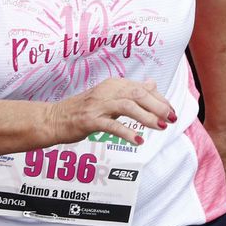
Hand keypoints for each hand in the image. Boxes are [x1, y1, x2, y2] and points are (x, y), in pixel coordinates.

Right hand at [45, 78, 176, 145]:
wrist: (53, 119)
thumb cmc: (82, 109)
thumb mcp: (109, 96)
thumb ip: (131, 91)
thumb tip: (153, 84)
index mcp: (114, 84)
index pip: (143, 89)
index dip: (160, 100)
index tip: (172, 111)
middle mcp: (107, 91)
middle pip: (138, 94)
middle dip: (158, 106)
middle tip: (172, 118)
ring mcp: (98, 106)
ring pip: (128, 107)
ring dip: (147, 117)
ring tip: (160, 127)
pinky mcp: (89, 121)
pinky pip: (111, 126)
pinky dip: (127, 132)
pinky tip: (138, 141)